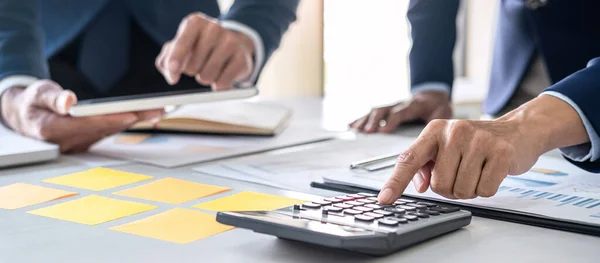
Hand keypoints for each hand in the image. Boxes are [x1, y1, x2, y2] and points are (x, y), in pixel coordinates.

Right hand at [0, 80, 164, 152]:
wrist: (26, 117)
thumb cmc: (32, 103)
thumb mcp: (37, 93)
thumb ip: (52, 98)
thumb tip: (69, 101)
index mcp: (53, 130)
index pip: (88, 124)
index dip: (111, 119)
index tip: (131, 114)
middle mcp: (68, 142)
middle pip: (106, 128)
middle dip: (133, 118)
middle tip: (158, 109)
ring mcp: (78, 145)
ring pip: (112, 131)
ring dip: (135, 121)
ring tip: (157, 110)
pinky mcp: (87, 143)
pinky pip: (110, 133)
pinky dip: (126, 123)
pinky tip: (144, 116)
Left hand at [156, 13, 254, 90]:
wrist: (232, 45)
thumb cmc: (200, 47)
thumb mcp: (179, 48)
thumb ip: (166, 61)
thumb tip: (172, 75)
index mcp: (195, 23)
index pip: (182, 43)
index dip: (175, 60)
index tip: (173, 72)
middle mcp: (214, 28)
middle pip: (192, 66)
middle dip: (192, 71)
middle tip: (198, 64)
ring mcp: (230, 42)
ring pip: (207, 76)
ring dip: (205, 78)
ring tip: (210, 68)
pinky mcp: (242, 58)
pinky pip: (223, 83)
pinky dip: (219, 85)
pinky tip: (221, 75)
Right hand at [350, 91, 452, 132]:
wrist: (432, 95)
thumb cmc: (436, 107)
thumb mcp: (442, 114)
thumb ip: (436, 127)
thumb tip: (429, 139)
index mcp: (414, 105)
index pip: (400, 112)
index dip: (391, 121)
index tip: (384, 131)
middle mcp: (400, 104)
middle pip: (384, 110)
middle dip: (374, 121)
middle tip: (367, 132)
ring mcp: (392, 106)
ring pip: (376, 111)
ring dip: (365, 120)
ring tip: (356, 129)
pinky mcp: (387, 109)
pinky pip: (372, 113)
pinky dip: (361, 118)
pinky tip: (351, 125)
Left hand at [376, 95, 590, 203]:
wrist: (517, 131)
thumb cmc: (476, 142)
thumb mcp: (446, 147)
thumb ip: (426, 165)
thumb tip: (419, 186)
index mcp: (435, 130)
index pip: (409, 159)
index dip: (395, 182)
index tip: (384, 200)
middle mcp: (454, 131)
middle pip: (439, 185)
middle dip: (450, 189)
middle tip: (462, 174)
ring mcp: (479, 140)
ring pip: (461, 190)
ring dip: (469, 189)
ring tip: (477, 171)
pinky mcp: (501, 153)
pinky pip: (484, 191)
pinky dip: (487, 189)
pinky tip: (491, 172)